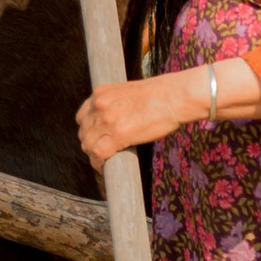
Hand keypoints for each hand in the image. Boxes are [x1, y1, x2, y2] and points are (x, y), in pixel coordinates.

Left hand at [75, 59, 260, 162]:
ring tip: (104, 160)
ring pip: (88, 144)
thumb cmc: (162, 94)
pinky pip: (98, 154)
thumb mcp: (130, 93)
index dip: (88, 130)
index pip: (82, 116)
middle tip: (103, 152)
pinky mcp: (118, 134)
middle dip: (91, 144)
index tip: (96, 138)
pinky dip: (98, 163)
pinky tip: (104, 167)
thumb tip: (116, 121)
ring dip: (94, 155)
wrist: (177, 96)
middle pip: (84, 132)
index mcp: (101, 93)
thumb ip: (116, 104)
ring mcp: (107, 120)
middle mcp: (100, 105)